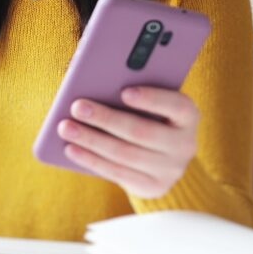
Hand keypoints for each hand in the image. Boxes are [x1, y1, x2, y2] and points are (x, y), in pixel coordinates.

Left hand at [56, 86, 199, 198]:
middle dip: (106, 119)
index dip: (151, 99)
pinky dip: (91, 160)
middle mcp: (184, 144)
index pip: (176, 105)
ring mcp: (171, 169)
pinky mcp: (153, 186)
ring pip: (126, 154)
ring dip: (92, 140)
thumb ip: (124, 81)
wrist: (160, 156)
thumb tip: (86, 66)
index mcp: (187, 115)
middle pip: (142, 132)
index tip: (124, 91)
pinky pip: (117, 173)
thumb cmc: (144, 113)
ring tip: (65, 127)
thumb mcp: (146, 99)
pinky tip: (71, 148)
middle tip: (77, 106)